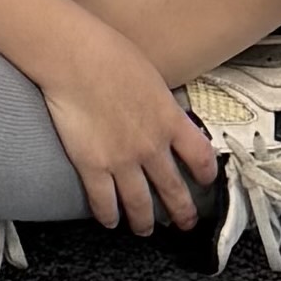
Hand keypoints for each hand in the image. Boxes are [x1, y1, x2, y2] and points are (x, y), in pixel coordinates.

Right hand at [38, 15, 216, 234]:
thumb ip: (161, 103)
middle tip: (185, 223)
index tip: (206, 180)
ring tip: (144, 228)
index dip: (207, 173)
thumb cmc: (108, 51)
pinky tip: (110, 220)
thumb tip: (163, 113)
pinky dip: (108, 216)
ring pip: (140, 205)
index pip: (201, 157)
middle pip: (174, 190)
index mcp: (169, 119)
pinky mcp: (93, 167)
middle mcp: (151, 146)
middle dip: (182, 212)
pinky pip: (104, 203)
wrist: (74, 56)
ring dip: (144, 222)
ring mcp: (122, 160)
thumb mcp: (151, 75)